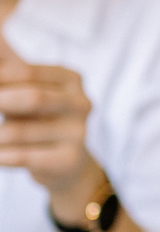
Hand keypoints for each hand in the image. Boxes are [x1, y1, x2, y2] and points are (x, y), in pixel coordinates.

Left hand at [0, 39, 98, 214]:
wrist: (67, 165)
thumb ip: (10, 67)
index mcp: (71, 78)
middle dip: (0, 102)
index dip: (0, 79)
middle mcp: (81, 103)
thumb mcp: (29, 89)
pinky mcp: (69, 160)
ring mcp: (78, 133)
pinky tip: (0, 154)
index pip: (26, 72)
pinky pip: (21, 157)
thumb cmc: (40, 118)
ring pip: (17, 131)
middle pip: (32, 97)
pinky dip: (1, 156)